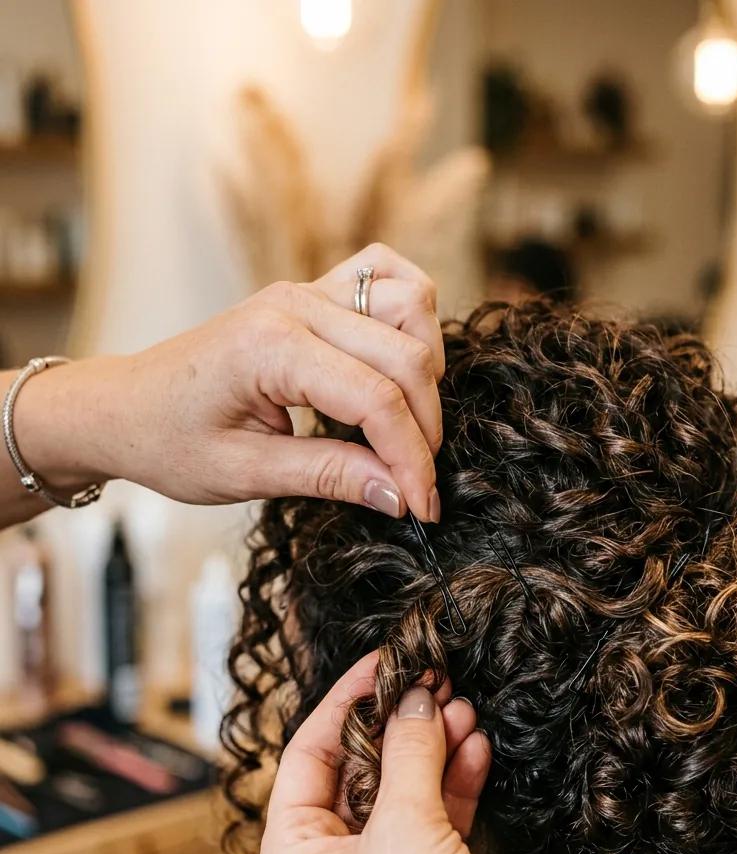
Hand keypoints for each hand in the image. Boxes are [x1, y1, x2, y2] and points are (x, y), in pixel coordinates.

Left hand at [14, 245, 442, 521]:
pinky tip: (402, 365)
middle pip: (405, 354)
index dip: (411, 458)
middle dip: (425, 427)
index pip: (375, 398)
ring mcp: (305, 289)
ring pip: (411, 304)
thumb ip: (327, 477)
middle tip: (417, 486)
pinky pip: (386, 277)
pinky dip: (410, 316)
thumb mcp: (243, 474)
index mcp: (271, 347)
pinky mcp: (311, 292)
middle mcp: (295, 303)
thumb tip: (399, 494)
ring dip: (425, 367)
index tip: (424, 506)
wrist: (123, 408)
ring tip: (409, 426)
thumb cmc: (168, 441)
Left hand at [255, 653, 551, 853]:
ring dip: (430, 750)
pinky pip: (431, 822)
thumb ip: (408, 751)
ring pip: (398, 794)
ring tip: (462, 706)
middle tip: (432, 678)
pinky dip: (452, 786)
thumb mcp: (407, 828)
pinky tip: (476, 748)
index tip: (383, 662)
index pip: (308, 755)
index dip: (346, 702)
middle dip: (396, 725)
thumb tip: (415, 696)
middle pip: (355, 772)